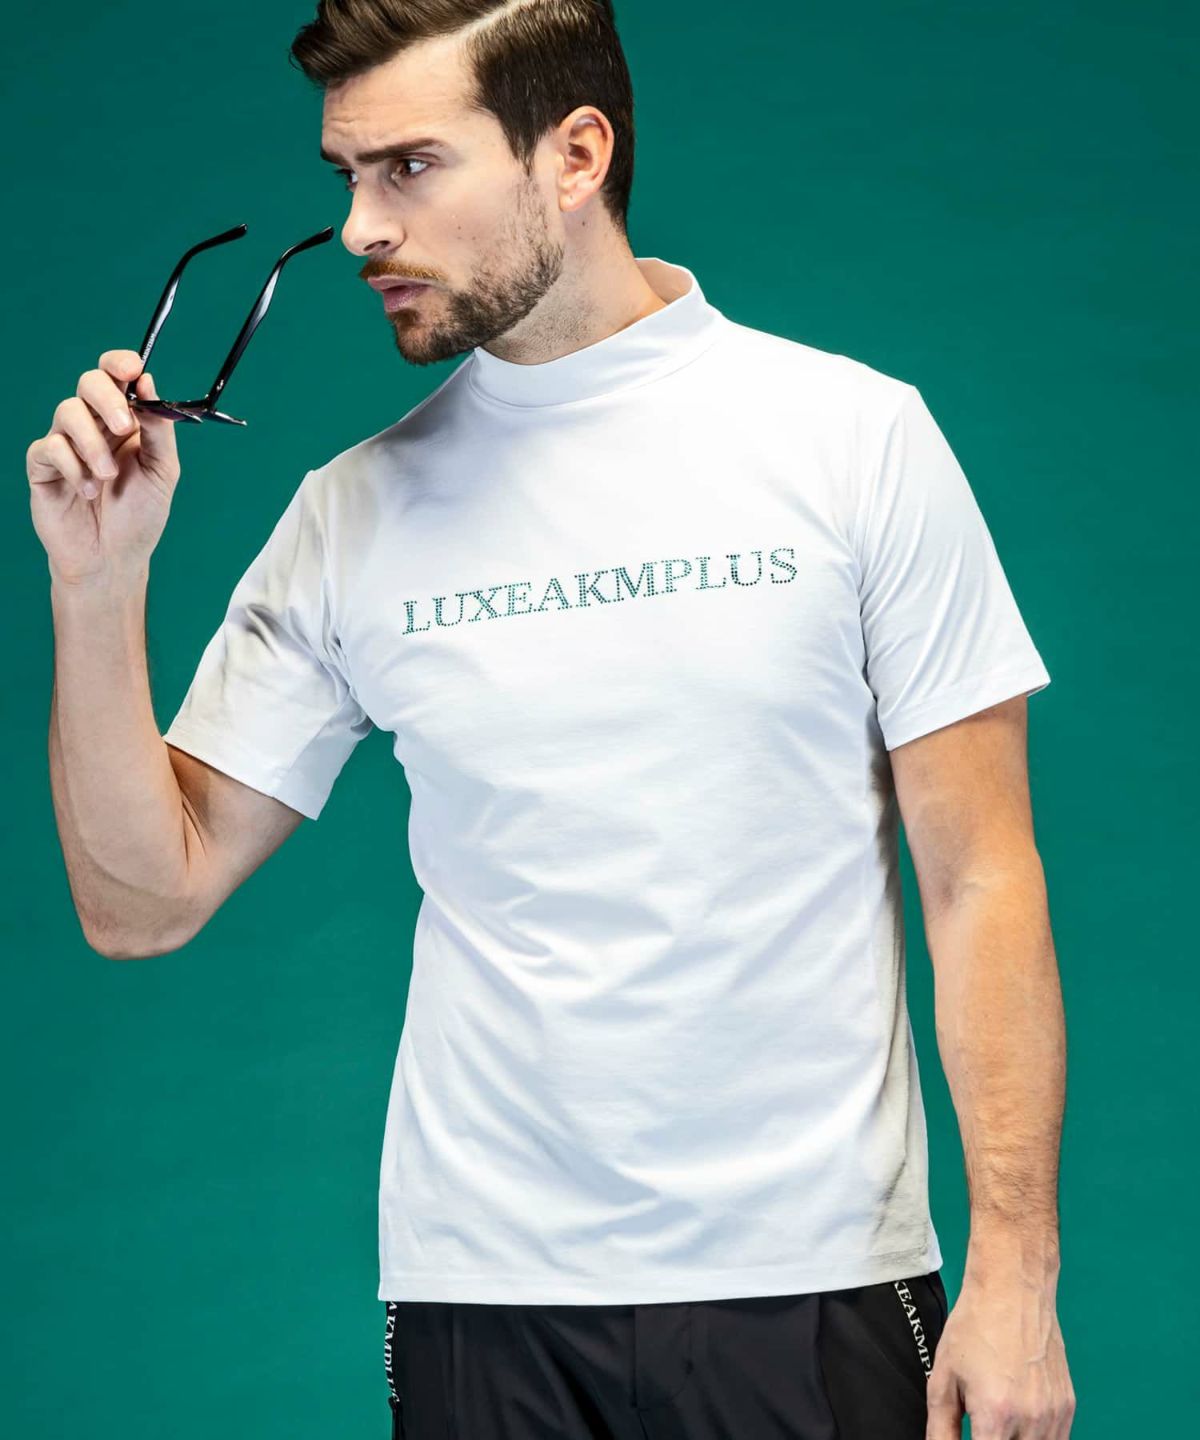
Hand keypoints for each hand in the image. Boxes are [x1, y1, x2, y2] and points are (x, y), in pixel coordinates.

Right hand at [27, 349, 183, 586]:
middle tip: (122, 427)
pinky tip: (88, 492)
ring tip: (108, 477)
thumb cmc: (139, 517)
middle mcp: (95, 426)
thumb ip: (159, 428)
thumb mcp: (162, 471)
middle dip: (107, 399)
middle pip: (89, 383)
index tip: (132, 369)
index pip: (117, 377)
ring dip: (92, 444)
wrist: (113, 559)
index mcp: (126, 422)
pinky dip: (73, 468)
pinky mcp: (43, 466)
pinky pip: (50, 448)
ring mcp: (66, 444)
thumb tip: (148, 383)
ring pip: (67, 412)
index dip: (120, 364)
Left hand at [926, 1271, 1075, 1438]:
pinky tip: (1017, 1422)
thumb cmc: (975, 1327)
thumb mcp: (943, 1377)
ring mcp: (1054, 1415)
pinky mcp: (1067, 1407)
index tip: (972, 1434)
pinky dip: (1037, 1439)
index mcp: (996, 1415)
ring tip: (997, 1424)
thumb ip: (941, 1428)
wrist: (1011, 1290)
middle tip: (982, 1427)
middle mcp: (1031, 1420)